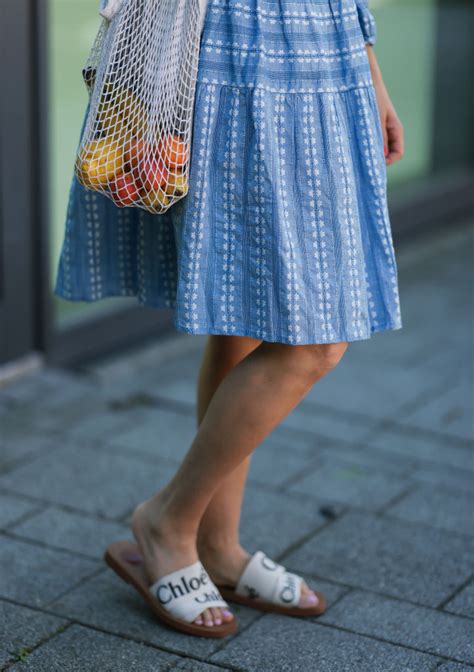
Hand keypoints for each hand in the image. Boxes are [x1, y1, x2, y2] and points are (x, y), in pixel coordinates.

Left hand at [366, 46, 403, 165]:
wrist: (365, 79)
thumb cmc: (372, 95)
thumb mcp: (376, 117)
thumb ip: (379, 135)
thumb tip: (382, 156)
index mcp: (396, 129)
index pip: (398, 153)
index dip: (388, 162)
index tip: (372, 164)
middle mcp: (390, 132)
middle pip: (388, 155)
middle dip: (377, 160)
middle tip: (361, 164)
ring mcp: (380, 130)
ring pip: (378, 150)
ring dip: (369, 154)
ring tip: (355, 155)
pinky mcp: (370, 127)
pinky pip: (369, 142)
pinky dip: (363, 146)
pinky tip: (352, 147)